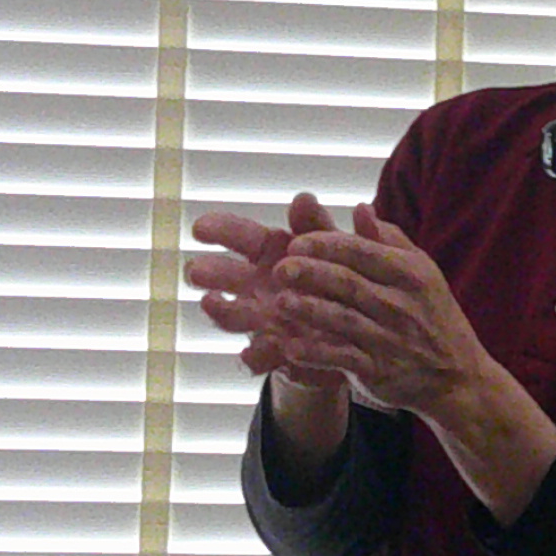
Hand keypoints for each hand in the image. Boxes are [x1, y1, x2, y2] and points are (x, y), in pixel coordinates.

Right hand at [186, 192, 350, 384]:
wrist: (359, 329)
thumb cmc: (341, 277)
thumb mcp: (339, 249)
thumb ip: (320, 227)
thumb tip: (304, 197)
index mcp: (271, 252)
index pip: (239, 235)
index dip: (218, 229)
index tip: (200, 228)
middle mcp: (257, 284)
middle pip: (226, 275)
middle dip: (210, 272)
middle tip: (196, 271)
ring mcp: (262, 320)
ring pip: (233, 316)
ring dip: (222, 311)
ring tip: (211, 304)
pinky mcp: (275, 353)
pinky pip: (259, 357)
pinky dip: (254, 356)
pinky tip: (249, 357)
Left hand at [265, 205, 502, 418]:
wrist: (457, 375)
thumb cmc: (433, 315)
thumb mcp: (422, 271)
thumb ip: (389, 240)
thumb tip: (361, 208)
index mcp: (410, 274)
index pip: (362, 251)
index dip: (326, 245)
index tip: (296, 243)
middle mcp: (401, 305)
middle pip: (349, 283)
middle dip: (312, 274)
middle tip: (281, 268)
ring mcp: (390, 339)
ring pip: (344, 320)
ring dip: (311, 311)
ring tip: (280, 302)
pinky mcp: (379, 371)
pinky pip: (345, 359)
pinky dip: (318, 354)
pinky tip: (291, 348)